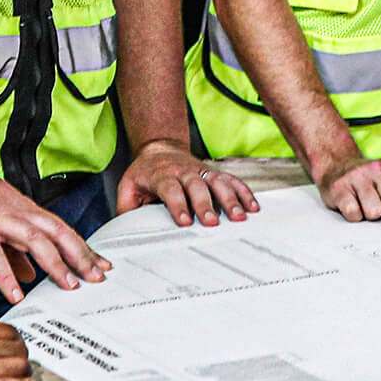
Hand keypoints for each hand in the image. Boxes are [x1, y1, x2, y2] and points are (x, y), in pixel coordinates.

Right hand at [0, 158, 111, 305]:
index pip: (61, 230)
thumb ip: (15, 251)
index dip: (83, 248)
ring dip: (54, 263)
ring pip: (35, 240)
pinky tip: (15, 294)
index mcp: (25, 210)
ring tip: (68, 285)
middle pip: (57, 233)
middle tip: (97, 278)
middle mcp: (18, 212)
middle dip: (80, 255)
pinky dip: (6, 275)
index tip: (102, 265)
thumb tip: (31, 275)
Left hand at [116, 138, 259, 227]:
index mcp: (161, 175)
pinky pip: (232, 180)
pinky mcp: (214, 173)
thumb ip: (127, 208)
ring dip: (230, 199)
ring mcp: (201, 170)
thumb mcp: (128, 187)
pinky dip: (244, 192)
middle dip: (205, 204)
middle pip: (196, 185)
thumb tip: (127, 231)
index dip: (177, 204)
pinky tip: (253, 207)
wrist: (160, 149)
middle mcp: (183, 171)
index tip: (184, 222)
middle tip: (212, 223)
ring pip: (218, 182)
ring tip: (240, 217)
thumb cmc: (144, 174)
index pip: (170, 189)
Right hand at [314, 151, 380, 229]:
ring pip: (375, 212)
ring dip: (371, 214)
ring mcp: (358, 177)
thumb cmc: (371, 177)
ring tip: (365, 203)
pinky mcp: (339, 188)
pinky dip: (355, 215)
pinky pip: (354, 214)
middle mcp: (378, 169)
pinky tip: (353, 204)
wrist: (337, 164)